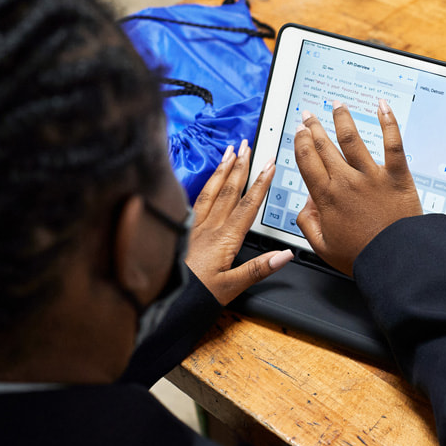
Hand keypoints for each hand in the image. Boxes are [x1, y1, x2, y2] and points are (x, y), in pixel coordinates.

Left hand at [184, 140, 293, 304]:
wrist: (161, 301)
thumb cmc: (193, 296)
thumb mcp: (230, 288)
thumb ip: (258, 269)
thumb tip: (284, 255)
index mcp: (223, 240)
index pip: (247, 206)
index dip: (260, 184)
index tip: (269, 164)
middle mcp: (208, 228)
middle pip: (228, 191)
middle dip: (240, 166)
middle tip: (248, 144)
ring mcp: (194, 227)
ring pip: (210, 192)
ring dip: (222, 170)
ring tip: (229, 152)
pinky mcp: (182, 231)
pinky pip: (196, 201)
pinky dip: (205, 186)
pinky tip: (206, 182)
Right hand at [294, 100, 421, 275]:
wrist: (396, 260)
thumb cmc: (362, 257)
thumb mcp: (323, 247)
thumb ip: (308, 224)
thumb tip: (306, 205)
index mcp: (327, 197)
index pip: (307, 161)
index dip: (301, 143)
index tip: (299, 132)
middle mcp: (346, 181)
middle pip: (324, 146)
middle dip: (314, 127)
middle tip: (309, 115)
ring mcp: (372, 176)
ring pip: (352, 138)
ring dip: (342, 118)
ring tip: (337, 105)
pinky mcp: (396, 176)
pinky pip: (393, 143)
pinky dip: (388, 122)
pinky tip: (382, 106)